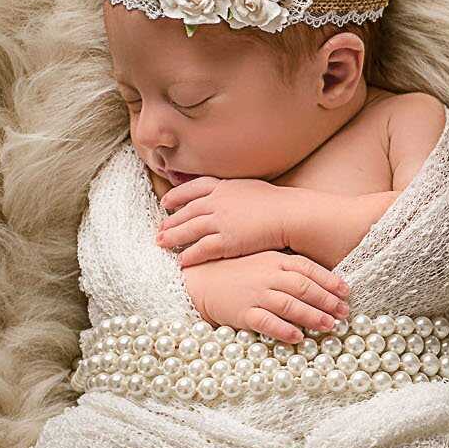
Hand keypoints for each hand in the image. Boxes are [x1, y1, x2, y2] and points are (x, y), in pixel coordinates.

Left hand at [155, 177, 294, 266]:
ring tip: (161, 245)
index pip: (192, 189)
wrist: (289, 215)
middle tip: (158, 231)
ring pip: (189, 230)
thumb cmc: (276, 203)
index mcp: (223, 187)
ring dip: (173, 238)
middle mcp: (217, 202)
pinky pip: (201, 249)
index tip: (165, 203)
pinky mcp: (226, 241)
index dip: (176, 196)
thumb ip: (232, 190)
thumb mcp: (249, 187)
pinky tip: (182, 261)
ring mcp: (220, 222)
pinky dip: (189, 255)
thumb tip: (226, 191)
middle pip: (186, 212)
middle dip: (170, 222)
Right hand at [181, 250, 351, 344]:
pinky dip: (284, 330)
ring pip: (290, 305)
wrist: (201, 281)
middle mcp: (267, 275)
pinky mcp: (243, 312)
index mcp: (275, 259)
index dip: (330, 281)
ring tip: (329, 326)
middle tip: (344, 313)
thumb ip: (288, 268)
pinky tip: (298, 337)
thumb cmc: (237, 272)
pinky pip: (267, 322)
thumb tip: (318, 281)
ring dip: (312, 316)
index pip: (308, 268)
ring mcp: (255, 294)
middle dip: (327, 301)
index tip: (346, 292)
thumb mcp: (263, 261)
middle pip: (303, 288)